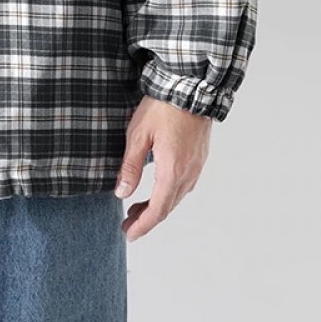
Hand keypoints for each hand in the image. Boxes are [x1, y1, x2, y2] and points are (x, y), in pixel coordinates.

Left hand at [114, 95, 211, 241]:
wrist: (191, 87)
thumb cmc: (162, 107)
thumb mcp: (138, 134)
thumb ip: (130, 165)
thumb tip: (121, 193)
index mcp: (172, 171)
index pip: (158, 209)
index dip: (143, 225)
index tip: (129, 234)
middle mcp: (188, 173)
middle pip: (167, 206)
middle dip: (147, 219)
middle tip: (127, 224)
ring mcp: (196, 166)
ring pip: (176, 196)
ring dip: (157, 206)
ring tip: (136, 208)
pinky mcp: (199, 158)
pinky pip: (184, 184)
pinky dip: (168, 193)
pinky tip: (157, 188)